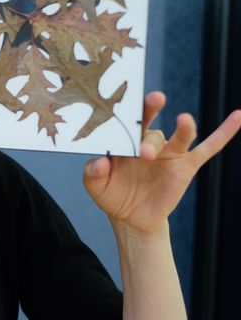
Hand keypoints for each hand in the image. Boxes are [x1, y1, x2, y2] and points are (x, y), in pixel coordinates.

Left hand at [82, 91, 240, 233]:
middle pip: (152, 131)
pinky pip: (208, 148)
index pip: (126, 122)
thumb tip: (100, 163)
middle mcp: (148, 141)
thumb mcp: (95, 185)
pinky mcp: (186, 166)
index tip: (127, 102)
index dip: (128, 113)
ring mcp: (169, 153)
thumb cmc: (111, 193)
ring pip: (180, 137)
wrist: (131, 217)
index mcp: (125, 140)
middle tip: (147, 134)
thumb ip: (93, 172)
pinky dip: (224, 133)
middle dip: (149, 134)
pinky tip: (238, 116)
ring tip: (184, 120)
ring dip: (183, 129)